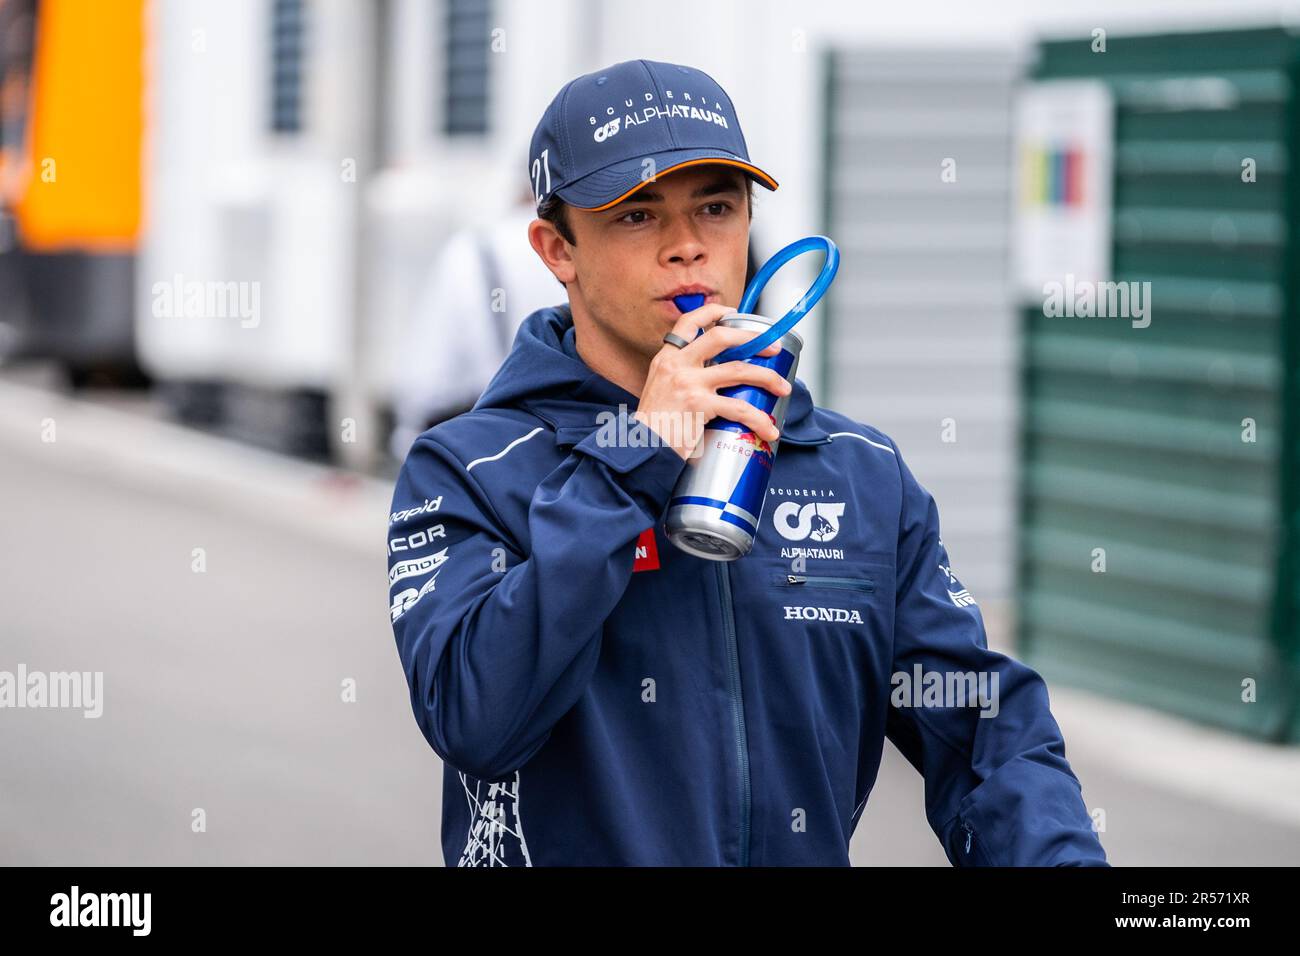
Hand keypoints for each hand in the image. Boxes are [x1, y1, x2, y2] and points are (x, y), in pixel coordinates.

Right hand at [634, 303, 791, 460]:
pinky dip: (759, 419)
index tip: (733, 311)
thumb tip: (714, 378)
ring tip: (782, 388)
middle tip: (774, 347)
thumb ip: (681, 379)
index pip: (688, 322)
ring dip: (767, 377)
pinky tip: (768, 429)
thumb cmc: (653, 428)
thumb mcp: (660, 391)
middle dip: (753, 338)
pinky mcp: (698, 405)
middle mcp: (676, 365)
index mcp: (666, 359)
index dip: (713, 311)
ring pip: (738, 369)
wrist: (640, 450)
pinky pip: (739, 407)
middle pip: (721, 337)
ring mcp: (687, 383)